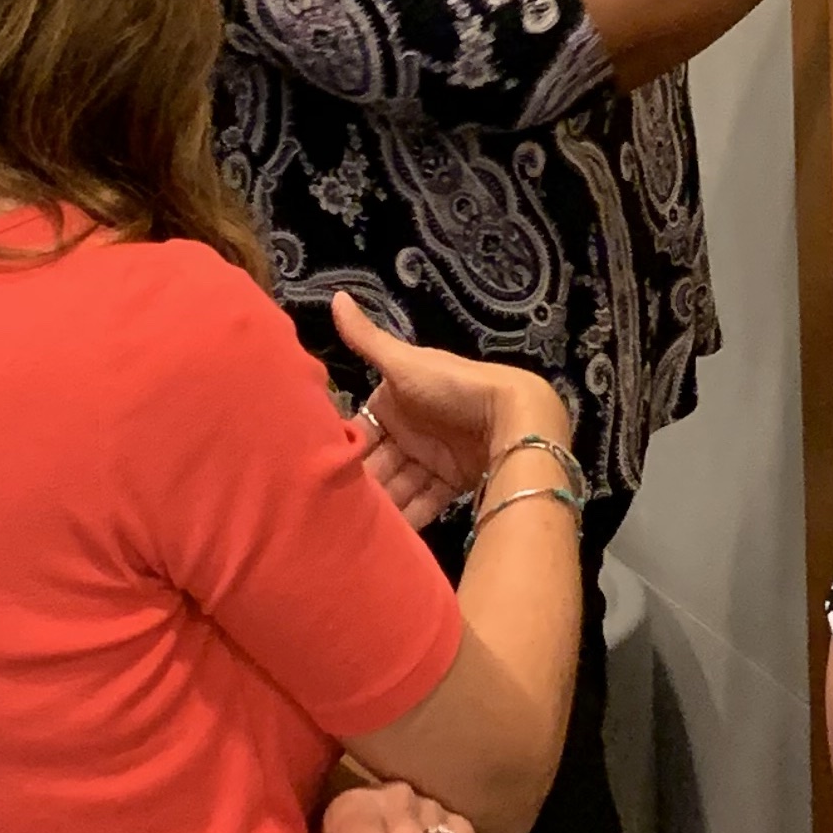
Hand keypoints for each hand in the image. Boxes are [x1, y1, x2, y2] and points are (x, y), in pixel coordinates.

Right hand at [334, 294, 565, 512]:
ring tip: (357, 528)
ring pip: (400, 485)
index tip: (319, 473)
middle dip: (364, 485)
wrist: (513, 415)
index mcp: (397, 400)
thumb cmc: (453, 385)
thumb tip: (336, 295)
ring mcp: (434, 458)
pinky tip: (388, 537)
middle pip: (380, 463)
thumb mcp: (404, 361)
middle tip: (336, 510)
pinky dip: (410, 517)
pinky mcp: (455, 482)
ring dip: (384, 506)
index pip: (363, 431)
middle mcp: (413, 430)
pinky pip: (425, 502)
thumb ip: (366, 338)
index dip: (346, 451)